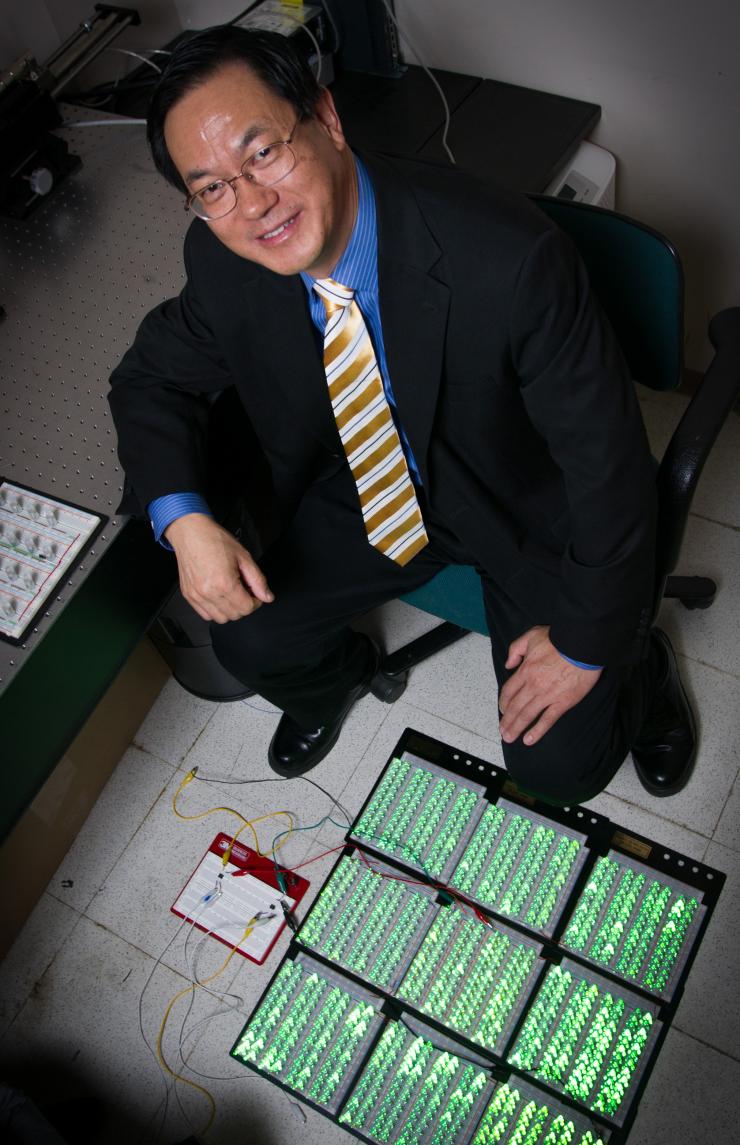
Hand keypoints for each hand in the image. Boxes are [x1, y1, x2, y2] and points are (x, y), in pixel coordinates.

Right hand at [165, 513, 273, 623]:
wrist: (191, 533)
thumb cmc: (215, 540)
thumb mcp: (244, 557)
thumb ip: (258, 580)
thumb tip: (267, 597)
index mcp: (224, 583)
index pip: (247, 608)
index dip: (256, 602)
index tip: (255, 593)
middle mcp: (209, 592)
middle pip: (235, 615)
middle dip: (244, 605)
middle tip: (244, 590)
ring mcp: (197, 596)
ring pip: (220, 618)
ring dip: (230, 609)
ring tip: (231, 593)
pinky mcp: (189, 595)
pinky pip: (205, 615)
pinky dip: (215, 609)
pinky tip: (219, 595)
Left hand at [498, 625, 601, 745]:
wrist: (582, 645)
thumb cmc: (559, 639)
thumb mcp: (531, 636)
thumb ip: (515, 649)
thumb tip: (508, 664)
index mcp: (525, 670)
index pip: (508, 691)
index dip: (503, 702)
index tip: (502, 710)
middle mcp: (533, 685)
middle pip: (515, 707)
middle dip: (507, 721)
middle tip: (503, 731)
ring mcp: (547, 695)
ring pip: (527, 715)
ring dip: (516, 728)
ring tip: (509, 738)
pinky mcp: (563, 702)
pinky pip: (547, 720)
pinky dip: (537, 731)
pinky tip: (529, 739)